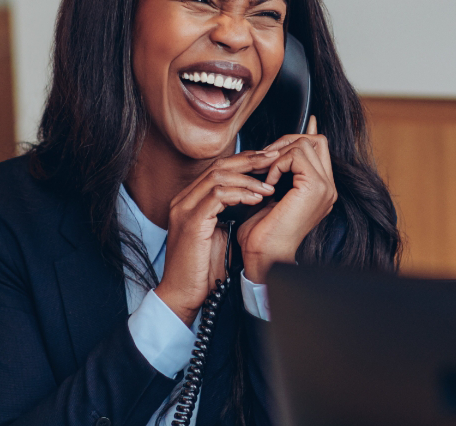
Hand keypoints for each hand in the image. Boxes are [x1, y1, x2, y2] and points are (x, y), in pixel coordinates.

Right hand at [155, 150, 279, 325]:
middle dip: (249, 161)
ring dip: (248, 179)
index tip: (267, 162)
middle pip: (218, 166)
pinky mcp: (191, 222)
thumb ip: (228, 214)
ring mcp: (184, 209)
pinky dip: (240, 194)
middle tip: (273, 160)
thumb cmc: (201, 269)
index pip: (217, 169)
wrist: (182, 294)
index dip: (243, 162)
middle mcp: (183, 200)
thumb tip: (254, 199)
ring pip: (218, 177)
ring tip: (268, 186)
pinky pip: (218, 196)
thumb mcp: (218, 234)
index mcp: (189, 201)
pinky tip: (256, 199)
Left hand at [237, 115, 336, 283]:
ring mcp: (325, 187)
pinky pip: (296, 154)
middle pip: (316, 141)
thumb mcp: (274, 195)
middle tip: (266, 158)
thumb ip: (280, 172)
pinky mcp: (314, 187)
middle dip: (287, 142)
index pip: (319, 148)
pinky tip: (269, 184)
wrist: (264, 255)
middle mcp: (328, 188)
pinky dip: (277, 164)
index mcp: (322, 190)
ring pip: (306, 144)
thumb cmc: (264, 232)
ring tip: (267, 175)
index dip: (297, 138)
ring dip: (280, 154)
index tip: (273, 147)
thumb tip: (274, 149)